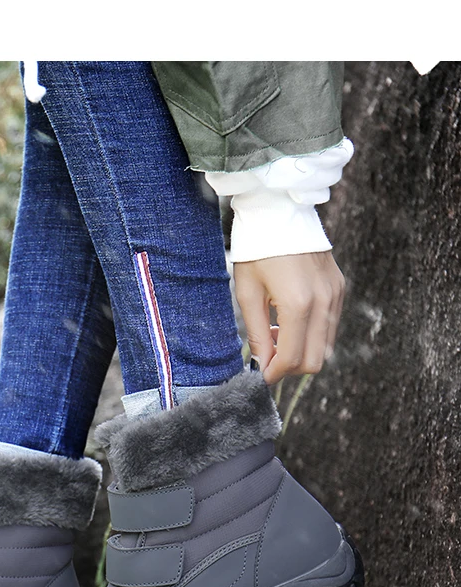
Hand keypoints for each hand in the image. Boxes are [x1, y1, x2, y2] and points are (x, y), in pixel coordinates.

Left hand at [233, 251, 344, 384]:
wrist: (279, 211)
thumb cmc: (256, 250)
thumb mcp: (248, 293)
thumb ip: (256, 334)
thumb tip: (261, 366)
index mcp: (298, 304)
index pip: (293, 358)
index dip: (274, 373)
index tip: (259, 376)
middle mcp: (324, 302)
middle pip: (315, 360)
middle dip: (289, 367)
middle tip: (266, 357)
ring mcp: (335, 294)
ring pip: (326, 346)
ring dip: (300, 350)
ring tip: (273, 333)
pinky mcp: (339, 287)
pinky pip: (330, 326)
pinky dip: (310, 334)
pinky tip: (287, 320)